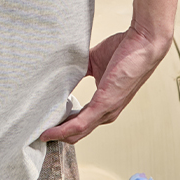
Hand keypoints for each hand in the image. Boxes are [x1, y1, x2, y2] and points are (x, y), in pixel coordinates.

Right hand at [39, 26, 171, 144]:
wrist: (143, 43)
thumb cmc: (125, 50)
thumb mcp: (95, 61)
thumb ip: (81, 69)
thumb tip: (62, 68)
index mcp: (105, 104)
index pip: (81, 123)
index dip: (62, 126)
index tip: (44, 124)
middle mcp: (107, 113)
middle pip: (77, 133)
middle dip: (57, 136)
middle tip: (36, 134)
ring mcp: (106, 111)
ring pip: (77, 132)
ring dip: (57, 136)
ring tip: (38, 136)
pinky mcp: (105, 105)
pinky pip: (80, 123)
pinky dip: (63, 130)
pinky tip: (50, 132)